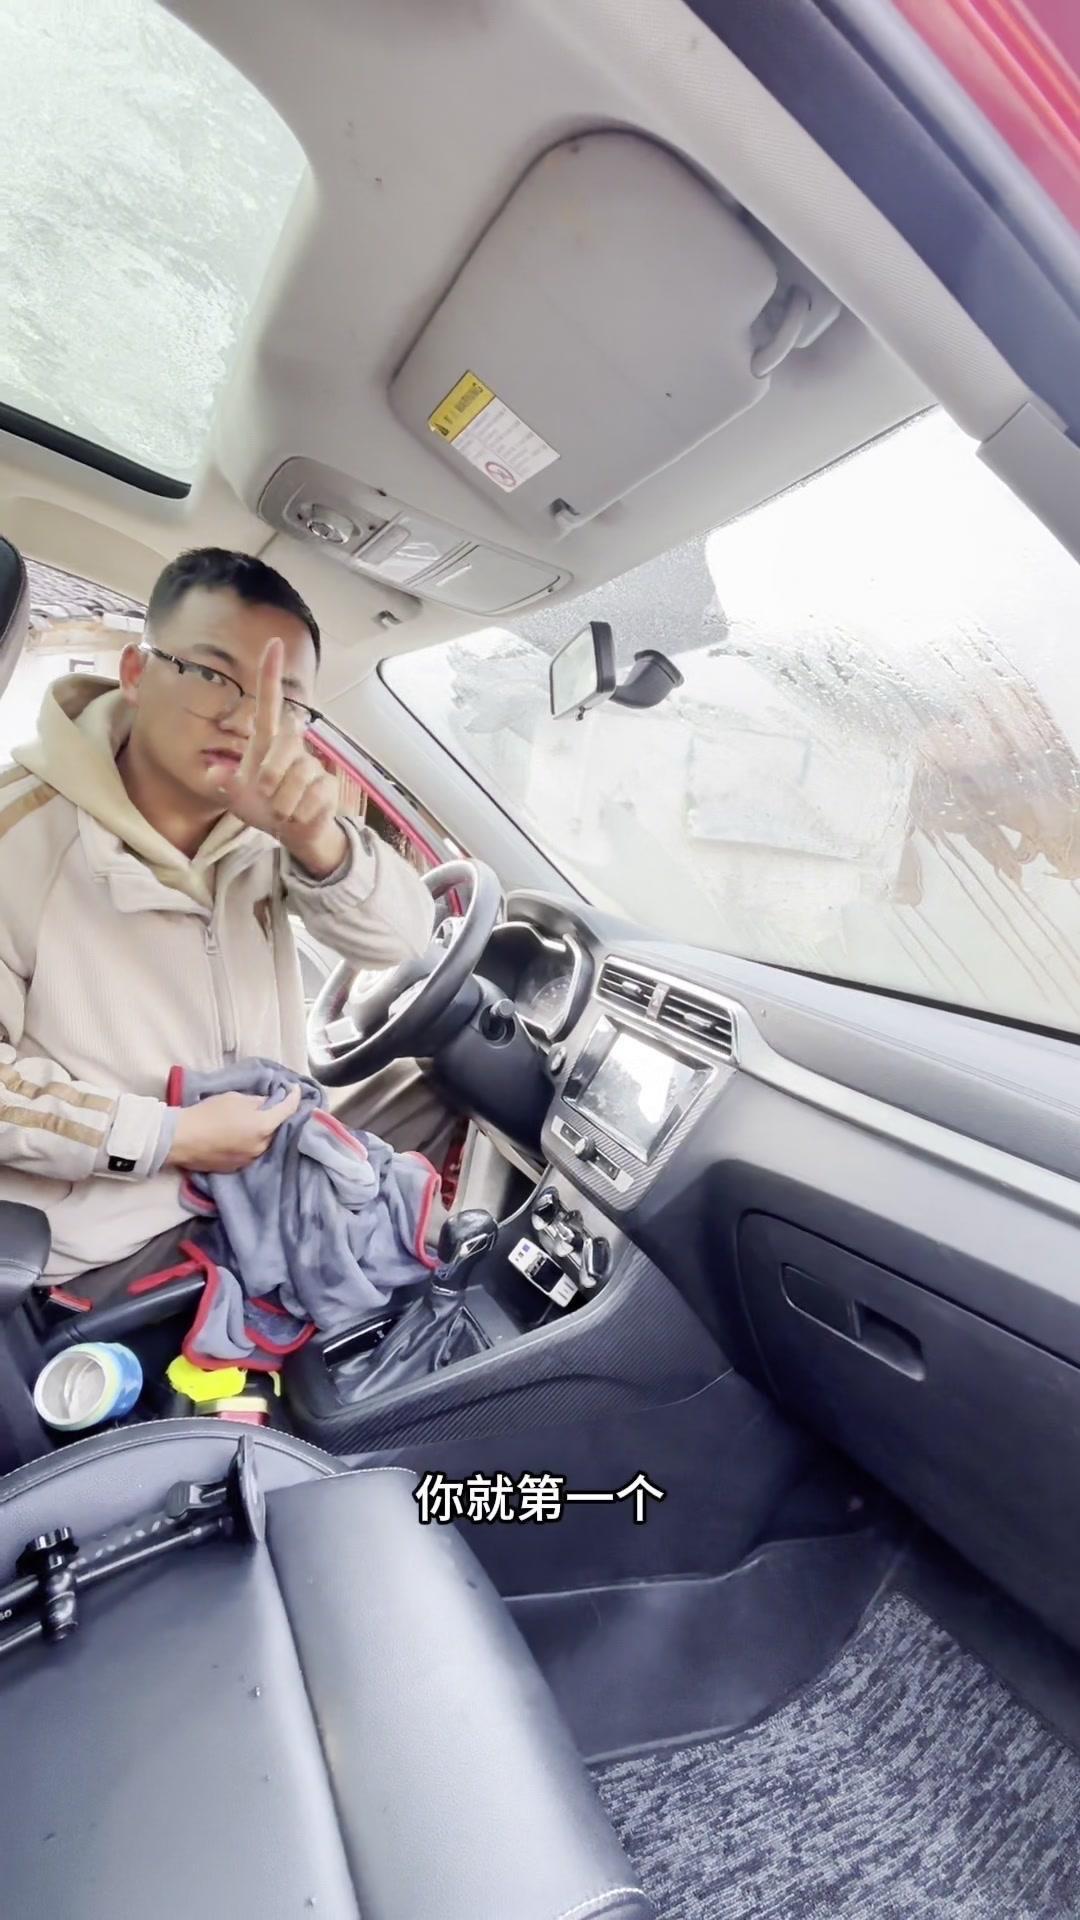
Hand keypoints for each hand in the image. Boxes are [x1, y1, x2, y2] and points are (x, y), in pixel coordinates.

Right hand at [165, 1085, 301, 1172]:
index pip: (288, 1110)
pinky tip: (239, 1136)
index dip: (294, 1097)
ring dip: (262, 1131)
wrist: (181, 1139)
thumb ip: (257, 1101)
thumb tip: (267, 1103)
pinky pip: (250, 1152)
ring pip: (263, 1142)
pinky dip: (249, 1142)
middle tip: (271, 1105)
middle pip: (276, 1129)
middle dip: (276, 1117)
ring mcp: (250, 1159)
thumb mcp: (235, 1098)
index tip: (295, 1089)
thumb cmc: (208, 1113)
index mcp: (264, 1126)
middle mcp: (262, 1146)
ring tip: (252, 1121)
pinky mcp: (237, 1167)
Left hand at [217, 639, 347, 877]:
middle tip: (263, 795)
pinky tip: (298, 816)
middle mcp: (292, 746)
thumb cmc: (261, 807)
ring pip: (296, 778)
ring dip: (281, 803)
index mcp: (267, 741)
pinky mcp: (328, 784)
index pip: (269, 702)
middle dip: (268, 776)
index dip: (270, 674)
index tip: (274, 643)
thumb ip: (225, 785)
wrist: (292, 832)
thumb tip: (218, 775)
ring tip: (280, 810)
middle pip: (284, 743)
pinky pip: (311, 798)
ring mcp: (312, 763)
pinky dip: (298, 814)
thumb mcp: (235, 798)